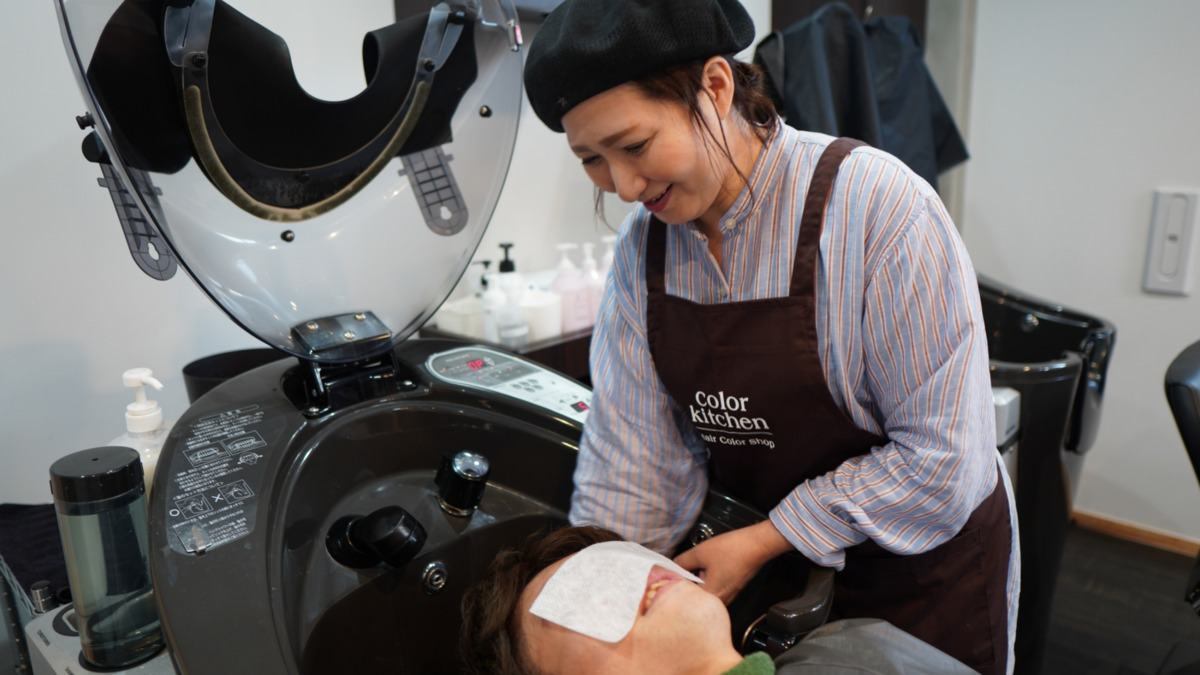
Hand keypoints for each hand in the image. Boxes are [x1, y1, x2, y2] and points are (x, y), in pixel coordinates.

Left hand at [673, 520, 792, 604]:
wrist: (757, 544)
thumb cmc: (734, 550)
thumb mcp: (700, 552)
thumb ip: (681, 562)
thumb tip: (670, 568)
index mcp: (711, 596)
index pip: (682, 596)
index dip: (672, 583)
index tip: (665, 574)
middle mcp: (720, 602)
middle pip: (692, 597)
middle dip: (682, 583)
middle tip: (674, 569)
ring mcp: (727, 597)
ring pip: (702, 592)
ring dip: (693, 581)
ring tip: (689, 567)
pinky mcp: (731, 590)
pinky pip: (712, 588)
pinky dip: (704, 579)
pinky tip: (703, 567)